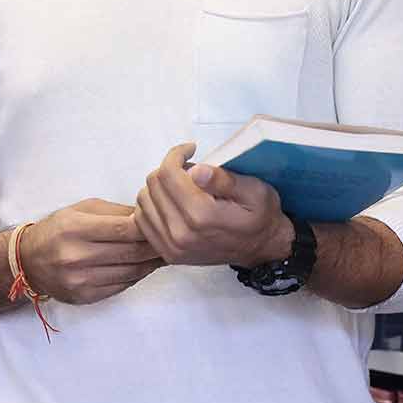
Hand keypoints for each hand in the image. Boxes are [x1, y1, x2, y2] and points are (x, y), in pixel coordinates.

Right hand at [19, 199, 165, 306]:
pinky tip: (144, 267)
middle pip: (131, 252)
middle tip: (173, 240)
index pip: (124, 229)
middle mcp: (77, 256)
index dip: (149, 227)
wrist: (28, 261)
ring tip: (164, 254)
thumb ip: (116, 212)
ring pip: (131, 272)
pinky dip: (137, 276)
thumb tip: (150, 216)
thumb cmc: (58, 229)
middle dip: (155, 246)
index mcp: (76, 228)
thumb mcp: (82, 209)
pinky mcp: (85, 296)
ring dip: (151, 263)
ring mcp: (81, 280)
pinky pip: (122, 286)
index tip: (164, 223)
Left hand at [135, 143, 292, 268]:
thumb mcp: (255, 191)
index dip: (176, 154)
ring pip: (144, 200)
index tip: (191, 149)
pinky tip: (172, 201)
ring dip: (159, 186)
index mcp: (203, 216)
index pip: (168, 173)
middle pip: (153, 184)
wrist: (260, 249)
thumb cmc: (259, 216)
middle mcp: (182, 234)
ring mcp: (172, 246)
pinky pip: (142, 221)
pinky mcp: (167, 253)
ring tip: (182, 185)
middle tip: (189, 168)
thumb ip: (225, 180)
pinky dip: (153, 205)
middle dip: (169, 168)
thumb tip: (197, 170)